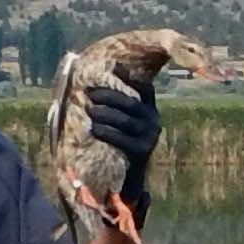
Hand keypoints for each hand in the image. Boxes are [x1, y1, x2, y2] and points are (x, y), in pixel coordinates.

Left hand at [80, 73, 157, 200]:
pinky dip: (105, 132)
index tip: (114, 66)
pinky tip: (92, 129)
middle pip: (131, 103)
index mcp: (152, 111)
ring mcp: (150, 137)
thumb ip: (121, 106)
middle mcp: (155, 122)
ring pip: (125, 120)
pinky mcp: (142, 152)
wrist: (132, 176)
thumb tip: (104, 79)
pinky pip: (121, 139)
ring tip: (88, 109)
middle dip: (109, 96)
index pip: (146, 89)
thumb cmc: (124, 144)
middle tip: (89, 93)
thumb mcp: (126, 123)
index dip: (131, 78)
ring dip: (105, 113)